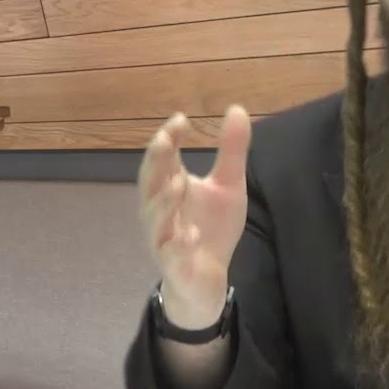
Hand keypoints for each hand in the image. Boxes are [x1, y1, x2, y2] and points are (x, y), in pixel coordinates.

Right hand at [138, 105, 251, 329]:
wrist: (206, 279)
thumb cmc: (210, 228)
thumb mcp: (228, 186)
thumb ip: (231, 150)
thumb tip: (237, 108)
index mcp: (170, 187)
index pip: (163, 159)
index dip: (168, 139)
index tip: (180, 119)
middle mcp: (160, 211)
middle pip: (151, 183)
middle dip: (156, 162)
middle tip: (164, 140)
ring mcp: (164, 238)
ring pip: (157, 219)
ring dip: (165, 201)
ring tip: (179, 183)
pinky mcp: (175, 265)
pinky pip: (173, 254)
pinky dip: (179, 244)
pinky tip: (189, 234)